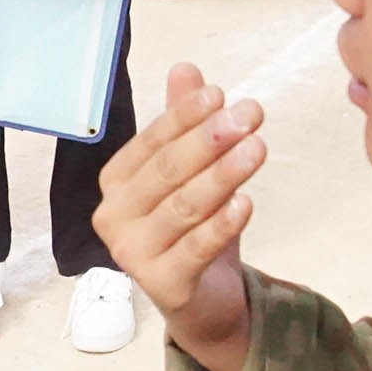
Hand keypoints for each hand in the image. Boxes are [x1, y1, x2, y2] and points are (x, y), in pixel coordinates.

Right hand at [92, 63, 262, 370]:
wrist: (202, 302)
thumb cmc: (192, 230)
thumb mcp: (193, 173)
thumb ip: (184, 124)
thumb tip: (186, 68)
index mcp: (116, 182)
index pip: (150, 141)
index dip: (184, 116)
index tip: (221, 94)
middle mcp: (114, 216)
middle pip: (166, 172)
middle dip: (209, 141)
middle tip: (249, 115)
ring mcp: (133, 253)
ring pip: (183, 207)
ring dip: (222, 176)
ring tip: (257, 148)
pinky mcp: (161, 285)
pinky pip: (195, 249)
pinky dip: (220, 225)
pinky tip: (246, 202)